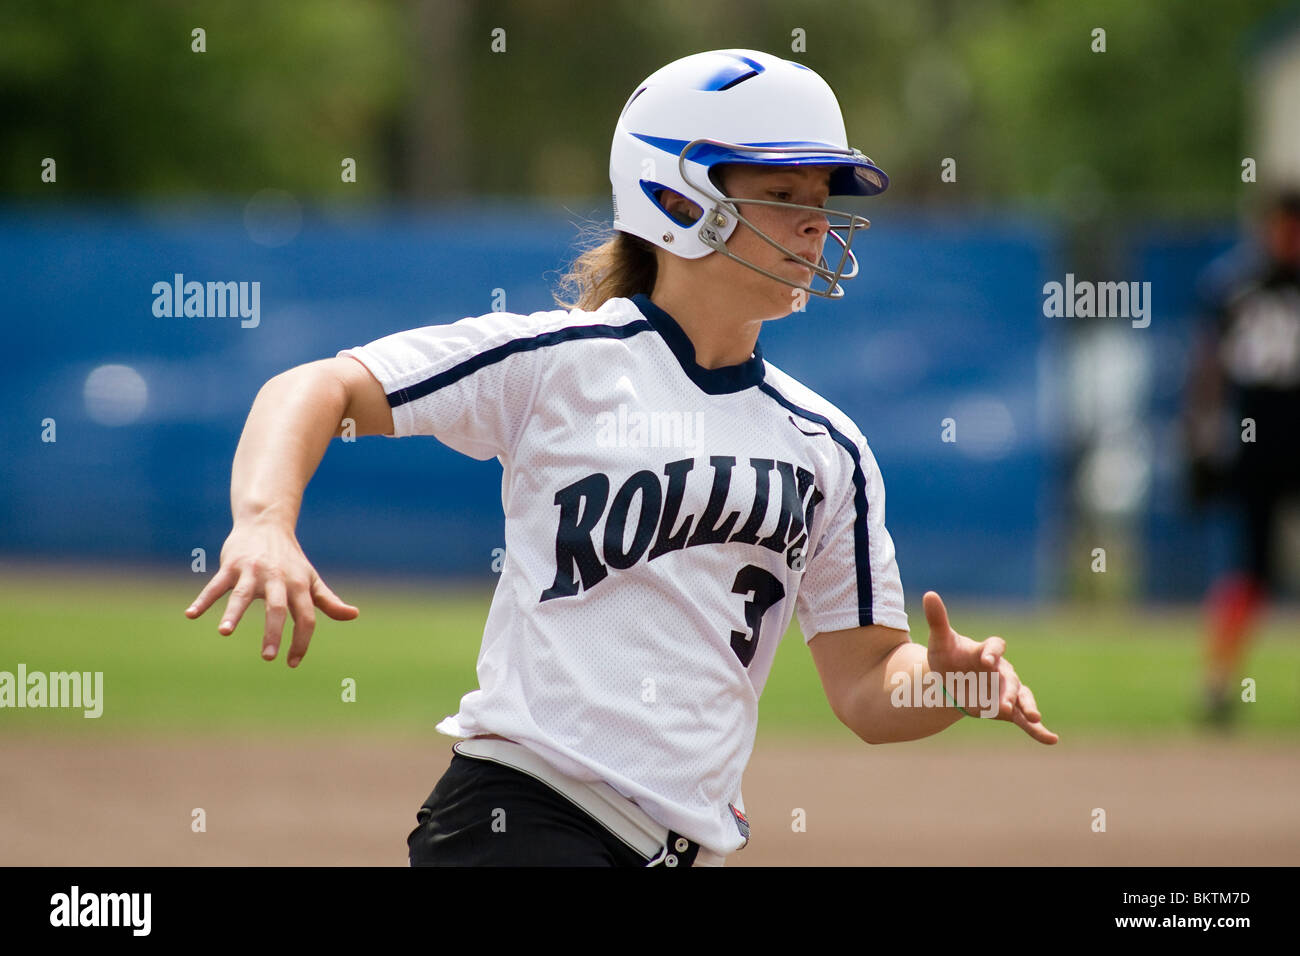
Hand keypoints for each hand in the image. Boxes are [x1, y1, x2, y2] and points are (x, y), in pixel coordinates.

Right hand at [183, 517, 358, 666]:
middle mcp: (277, 578)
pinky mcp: (231, 565)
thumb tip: (354, 615)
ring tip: (224, 632)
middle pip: (277, 608)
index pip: (305, 616)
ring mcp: (252, 571)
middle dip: (273, 632)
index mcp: (298, 585)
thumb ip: (328, 600)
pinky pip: (215, 585)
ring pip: (242, 595)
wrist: (266, 523)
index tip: (292, 663)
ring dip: (233, 613)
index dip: (301, 640)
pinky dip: (203, 599)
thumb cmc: (290, 559)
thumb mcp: (310, 578)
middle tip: (267, 657)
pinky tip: (191, 614)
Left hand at [923, 590, 1057, 744]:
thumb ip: (938, 619)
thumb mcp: (940, 640)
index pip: (995, 646)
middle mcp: (1001, 670)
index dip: (992, 652)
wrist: (950, 679)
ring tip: (1034, 717)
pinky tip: (1051, 740)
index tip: (986, 660)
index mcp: (986, 651)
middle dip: (1010, 690)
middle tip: (1007, 703)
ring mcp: (1006, 690)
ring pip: (1022, 697)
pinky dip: (1038, 730)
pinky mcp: (1008, 709)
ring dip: (1027, 706)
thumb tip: (929, 594)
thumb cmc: (947, 656)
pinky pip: (1025, 720)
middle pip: (1011, 678)